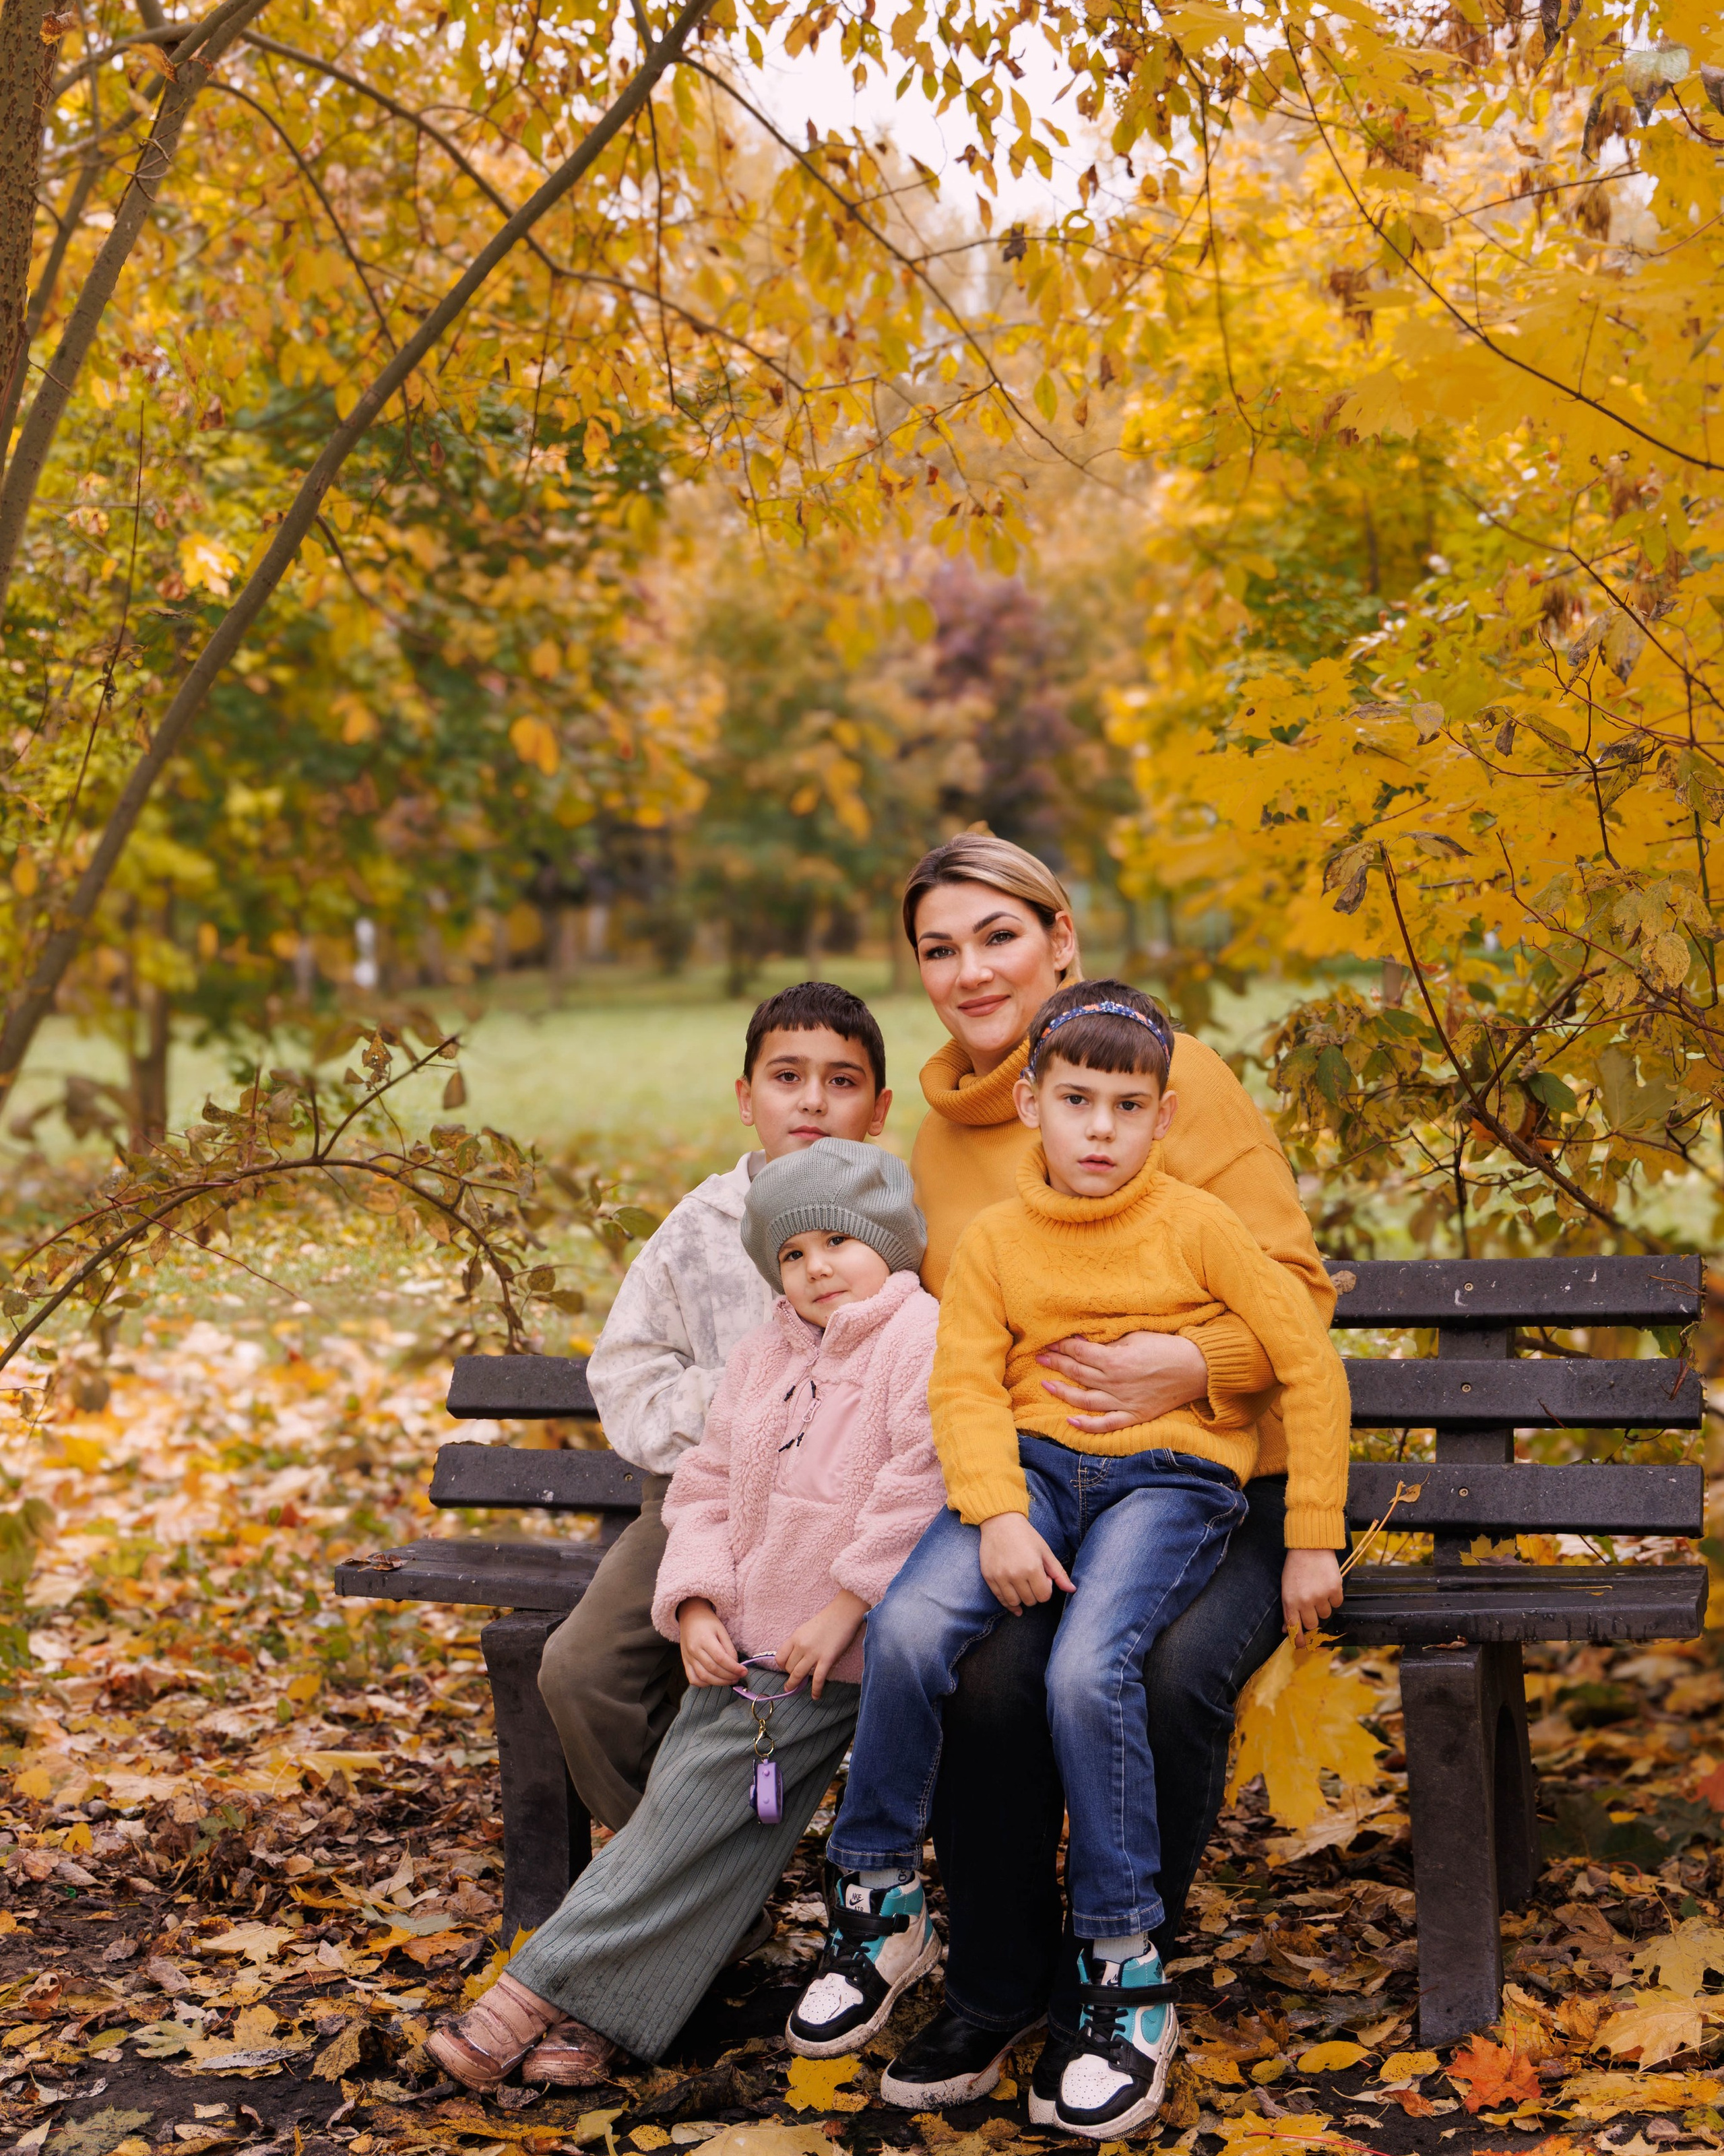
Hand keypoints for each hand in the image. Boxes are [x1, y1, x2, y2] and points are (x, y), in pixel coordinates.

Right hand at [678, 1598, 744, 1685]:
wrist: (690, 1617)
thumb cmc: (708, 1622)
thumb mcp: (721, 1630)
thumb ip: (729, 1648)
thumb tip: (735, 1665)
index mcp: (705, 1639)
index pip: (721, 1659)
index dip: (733, 1668)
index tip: (744, 1671)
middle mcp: (694, 1650)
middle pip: (713, 1669)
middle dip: (728, 1676)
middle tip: (739, 1677)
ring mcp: (688, 1658)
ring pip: (703, 1677)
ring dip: (719, 1682)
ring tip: (730, 1680)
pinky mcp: (685, 1662)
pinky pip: (693, 1679)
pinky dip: (704, 1684)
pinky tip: (714, 1680)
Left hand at [779, 1589, 868, 1698]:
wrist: (843, 1614)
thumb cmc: (826, 1620)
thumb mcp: (806, 1629)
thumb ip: (799, 1643)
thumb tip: (795, 1659)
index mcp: (795, 1637)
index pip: (780, 1658)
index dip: (782, 1666)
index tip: (786, 1669)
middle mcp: (801, 1646)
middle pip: (789, 1668)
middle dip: (790, 1675)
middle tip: (794, 1679)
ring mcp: (813, 1653)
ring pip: (798, 1675)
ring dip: (795, 1684)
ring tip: (794, 1690)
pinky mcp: (827, 1659)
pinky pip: (818, 1679)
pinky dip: (816, 1690)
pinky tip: (816, 1696)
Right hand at [979, 1513, 1074, 1613]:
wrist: (1000, 1522)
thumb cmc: (1026, 1535)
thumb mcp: (1045, 1552)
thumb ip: (1059, 1573)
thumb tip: (1072, 1590)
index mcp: (1032, 1568)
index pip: (1044, 1596)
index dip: (1046, 1588)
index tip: (1043, 1577)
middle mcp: (1015, 1575)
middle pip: (1030, 1600)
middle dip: (1035, 1593)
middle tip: (1032, 1578)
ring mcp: (1000, 1577)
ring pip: (1014, 1602)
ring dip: (1022, 1598)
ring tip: (1023, 1586)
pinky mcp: (989, 1577)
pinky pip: (1000, 1599)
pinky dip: (1008, 1602)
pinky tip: (1014, 1601)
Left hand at [1035, 1332, 1207, 1432]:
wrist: (1196, 1368)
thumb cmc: (1166, 1347)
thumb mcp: (1135, 1337)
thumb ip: (1108, 1343)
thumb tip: (1083, 1342)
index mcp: (1114, 1360)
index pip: (1079, 1352)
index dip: (1061, 1347)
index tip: (1048, 1344)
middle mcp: (1115, 1383)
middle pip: (1077, 1374)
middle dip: (1056, 1365)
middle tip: (1040, 1359)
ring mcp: (1124, 1402)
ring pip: (1085, 1400)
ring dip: (1063, 1393)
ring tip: (1046, 1385)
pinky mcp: (1134, 1415)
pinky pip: (1107, 1424)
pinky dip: (1087, 1426)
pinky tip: (1070, 1421)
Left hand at [1282, 1549, 1344, 1639]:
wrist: (1310, 1547)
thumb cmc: (1295, 1567)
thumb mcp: (1286, 1588)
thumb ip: (1287, 1609)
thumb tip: (1286, 1629)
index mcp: (1290, 1601)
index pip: (1294, 1627)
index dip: (1298, 1639)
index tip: (1301, 1645)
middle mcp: (1305, 1601)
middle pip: (1312, 1624)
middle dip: (1312, 1619)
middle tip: (1311, 1607)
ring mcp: (1321, 1596)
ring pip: (1326, 1614)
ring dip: (1323, 1606)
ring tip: (1318, 1590)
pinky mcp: (1335, 1589)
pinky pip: (1337, 1603)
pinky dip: (1333, 1597)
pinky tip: (1327, 1585)